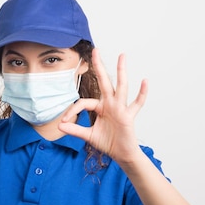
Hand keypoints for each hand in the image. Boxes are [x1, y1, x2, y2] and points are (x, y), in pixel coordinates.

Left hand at [59, 48, 147, 164]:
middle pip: (104, 82)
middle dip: (98, 67)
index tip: (63, 122)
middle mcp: (110, 104)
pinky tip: (144, 81)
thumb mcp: (88, 136)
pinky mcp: (128, 116)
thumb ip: (75, 130)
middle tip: (95, 50)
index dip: (72, 111)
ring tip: (122, 56)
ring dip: (121, 71)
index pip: (84, 102)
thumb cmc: (108, 143)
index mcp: (100, 107)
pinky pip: (137, 103)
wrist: (121, 154)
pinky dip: (142, 93)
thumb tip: (59, 125)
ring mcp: (120, 108)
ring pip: (121, 87)